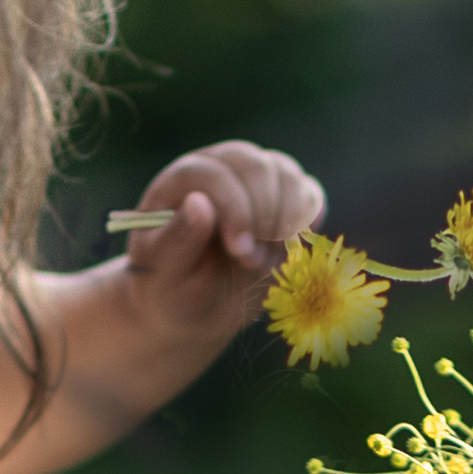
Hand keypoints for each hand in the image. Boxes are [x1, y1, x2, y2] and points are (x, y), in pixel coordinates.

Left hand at [102, 141, 324, 345]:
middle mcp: (220, 170)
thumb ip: (176, 239)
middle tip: (250, 262)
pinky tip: (287, 251)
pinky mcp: (285, 200)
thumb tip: (198, 202)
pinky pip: (310, 193)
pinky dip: (308, 222)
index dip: (234, 208)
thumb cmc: (170, 287)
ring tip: (260, 262)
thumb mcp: (162, 272)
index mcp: (182, 181)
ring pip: (287, 174)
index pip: (216, 174)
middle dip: (262, 218)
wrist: (195, 307)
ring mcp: (255, 181)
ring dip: (285, 223)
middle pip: (256, 166)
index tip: (239, 251)